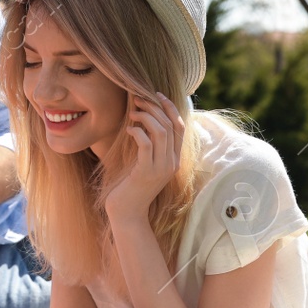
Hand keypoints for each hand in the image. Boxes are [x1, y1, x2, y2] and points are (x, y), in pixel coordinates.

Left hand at [104, 94, 183, 223]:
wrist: (127, 213)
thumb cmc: (131, 186)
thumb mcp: (144, 162)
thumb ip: (149, 145)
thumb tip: (144, 118)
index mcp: (174, 159)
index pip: (179, 126)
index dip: (170, 107)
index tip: (157, 94)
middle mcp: (171, 163)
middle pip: (170, 125)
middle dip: (154, 107)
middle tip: (137, 99)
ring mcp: (161, 168)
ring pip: (160, 131)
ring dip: (145, 116)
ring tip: (132, 113)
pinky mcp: (146, 172)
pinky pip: (146, 143)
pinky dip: (137, 132)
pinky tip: (128, 130)